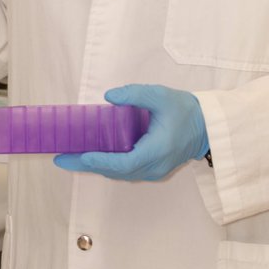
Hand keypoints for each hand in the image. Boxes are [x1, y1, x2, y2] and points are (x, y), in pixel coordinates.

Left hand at [54, 84, 208, 181]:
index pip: (125, 163)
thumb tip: (109, 96)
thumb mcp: (160, 95)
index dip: (102, 161)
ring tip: (69, 157)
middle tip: (61, 158)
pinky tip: (91, 156)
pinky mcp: (152, 168)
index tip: (82, 155)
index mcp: (157, 151)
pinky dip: (107, 164)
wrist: (207, 126)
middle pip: (117, 172)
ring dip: (95, 166)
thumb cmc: (185, 110)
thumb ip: (134, 94)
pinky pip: (126, 170)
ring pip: (120, 173)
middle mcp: (154, 166)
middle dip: (87, 165)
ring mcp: (154, 171)